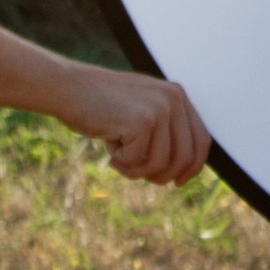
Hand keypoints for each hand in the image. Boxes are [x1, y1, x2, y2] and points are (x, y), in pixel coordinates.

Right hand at [63, 66, 209, 185]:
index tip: (177, 182)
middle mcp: (174, 99)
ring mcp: (160, 108)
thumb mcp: (140, 110)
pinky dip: (121, 162)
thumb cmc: (101, 104)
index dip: (192, 167)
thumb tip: (183, 168)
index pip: (201, 141)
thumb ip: (163, 130)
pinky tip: (108, 144)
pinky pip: (138, 160)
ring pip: (160, 163)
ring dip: (136, 169)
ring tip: (117, 156)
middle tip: (136, 173)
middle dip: (162, 175)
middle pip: (185, 157)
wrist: (69, 88)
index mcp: (178, 96)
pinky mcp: (142, 120)